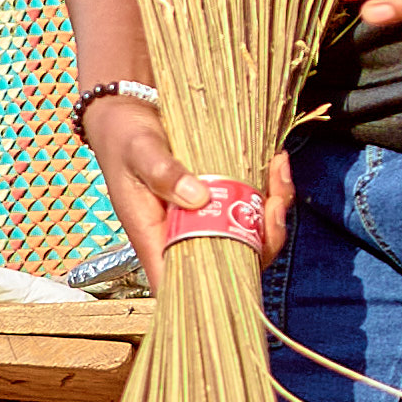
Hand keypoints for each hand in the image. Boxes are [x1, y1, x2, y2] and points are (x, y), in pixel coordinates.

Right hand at [78, 91, 290, 269]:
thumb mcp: (138, 150)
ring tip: (278, 176)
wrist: (128, 111)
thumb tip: (197, 197)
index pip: (181, 283)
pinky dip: (271, 191)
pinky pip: (253, 209)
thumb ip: (162, 173)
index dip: (213, 290)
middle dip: (262, 241)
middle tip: (272, 205)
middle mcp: (182, 234)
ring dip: (272, 214)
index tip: (239, 267)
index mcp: (155, 236)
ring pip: (248, 237)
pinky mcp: (220, 199)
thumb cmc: (124, 136)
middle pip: (229, 263)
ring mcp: (204, 219)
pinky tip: (275, 163)